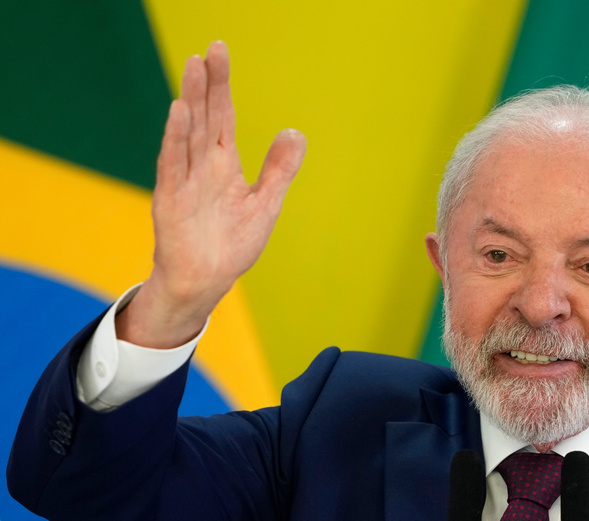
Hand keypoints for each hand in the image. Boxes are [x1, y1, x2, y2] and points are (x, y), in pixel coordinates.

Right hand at [117, 41, 305, 347]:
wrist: (206, 282)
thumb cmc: (231, 244)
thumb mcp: (265, 204)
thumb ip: (279, 170)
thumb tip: (296, 132)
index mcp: (223, 164)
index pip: (222, 115)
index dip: (222, 85)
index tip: (218, 51)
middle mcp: (201, 166)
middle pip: (203, 116)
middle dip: (207, 83)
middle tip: (209, 50)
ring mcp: (184, 180)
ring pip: (187, 133)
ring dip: (190, 101)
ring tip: (194, 69)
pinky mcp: (171, 200)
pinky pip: (173, 164)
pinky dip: (175, 139)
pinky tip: (179, 113)